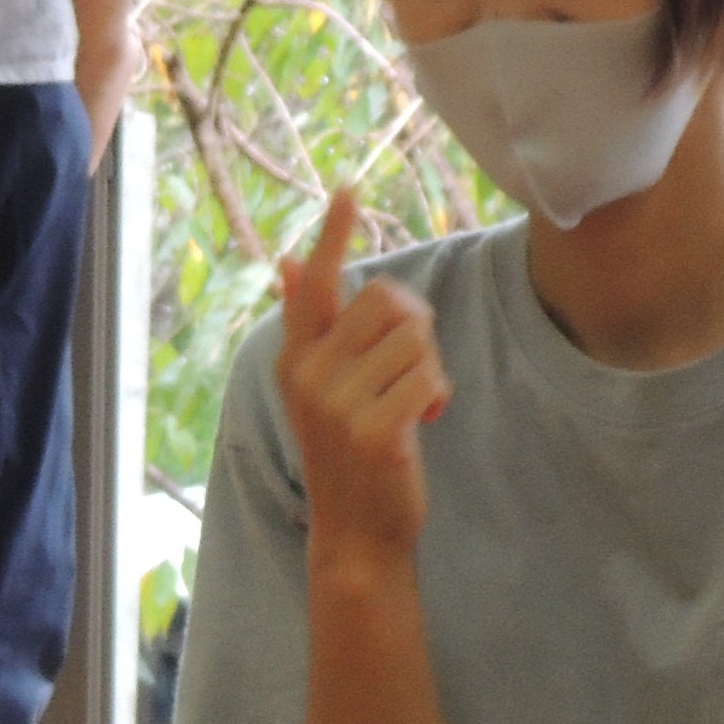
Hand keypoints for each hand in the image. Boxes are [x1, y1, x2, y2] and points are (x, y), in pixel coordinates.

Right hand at [275, 189, 450, 568]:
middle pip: (388, 300)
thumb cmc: (347, 453)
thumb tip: (286, 262)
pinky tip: (424, 421)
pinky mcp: (376, 431)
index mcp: (294, 361)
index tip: (349, 190)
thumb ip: (310, 325)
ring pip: (416, 337)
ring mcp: (339, 406)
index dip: (335, 236)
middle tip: (410, 365)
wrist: (355, 532)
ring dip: (429, 366)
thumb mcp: (320, 386)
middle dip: (416, 324)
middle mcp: (308, 378)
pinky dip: (437, 395)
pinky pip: (429, 377)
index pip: (315, 286)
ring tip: (413, 401)